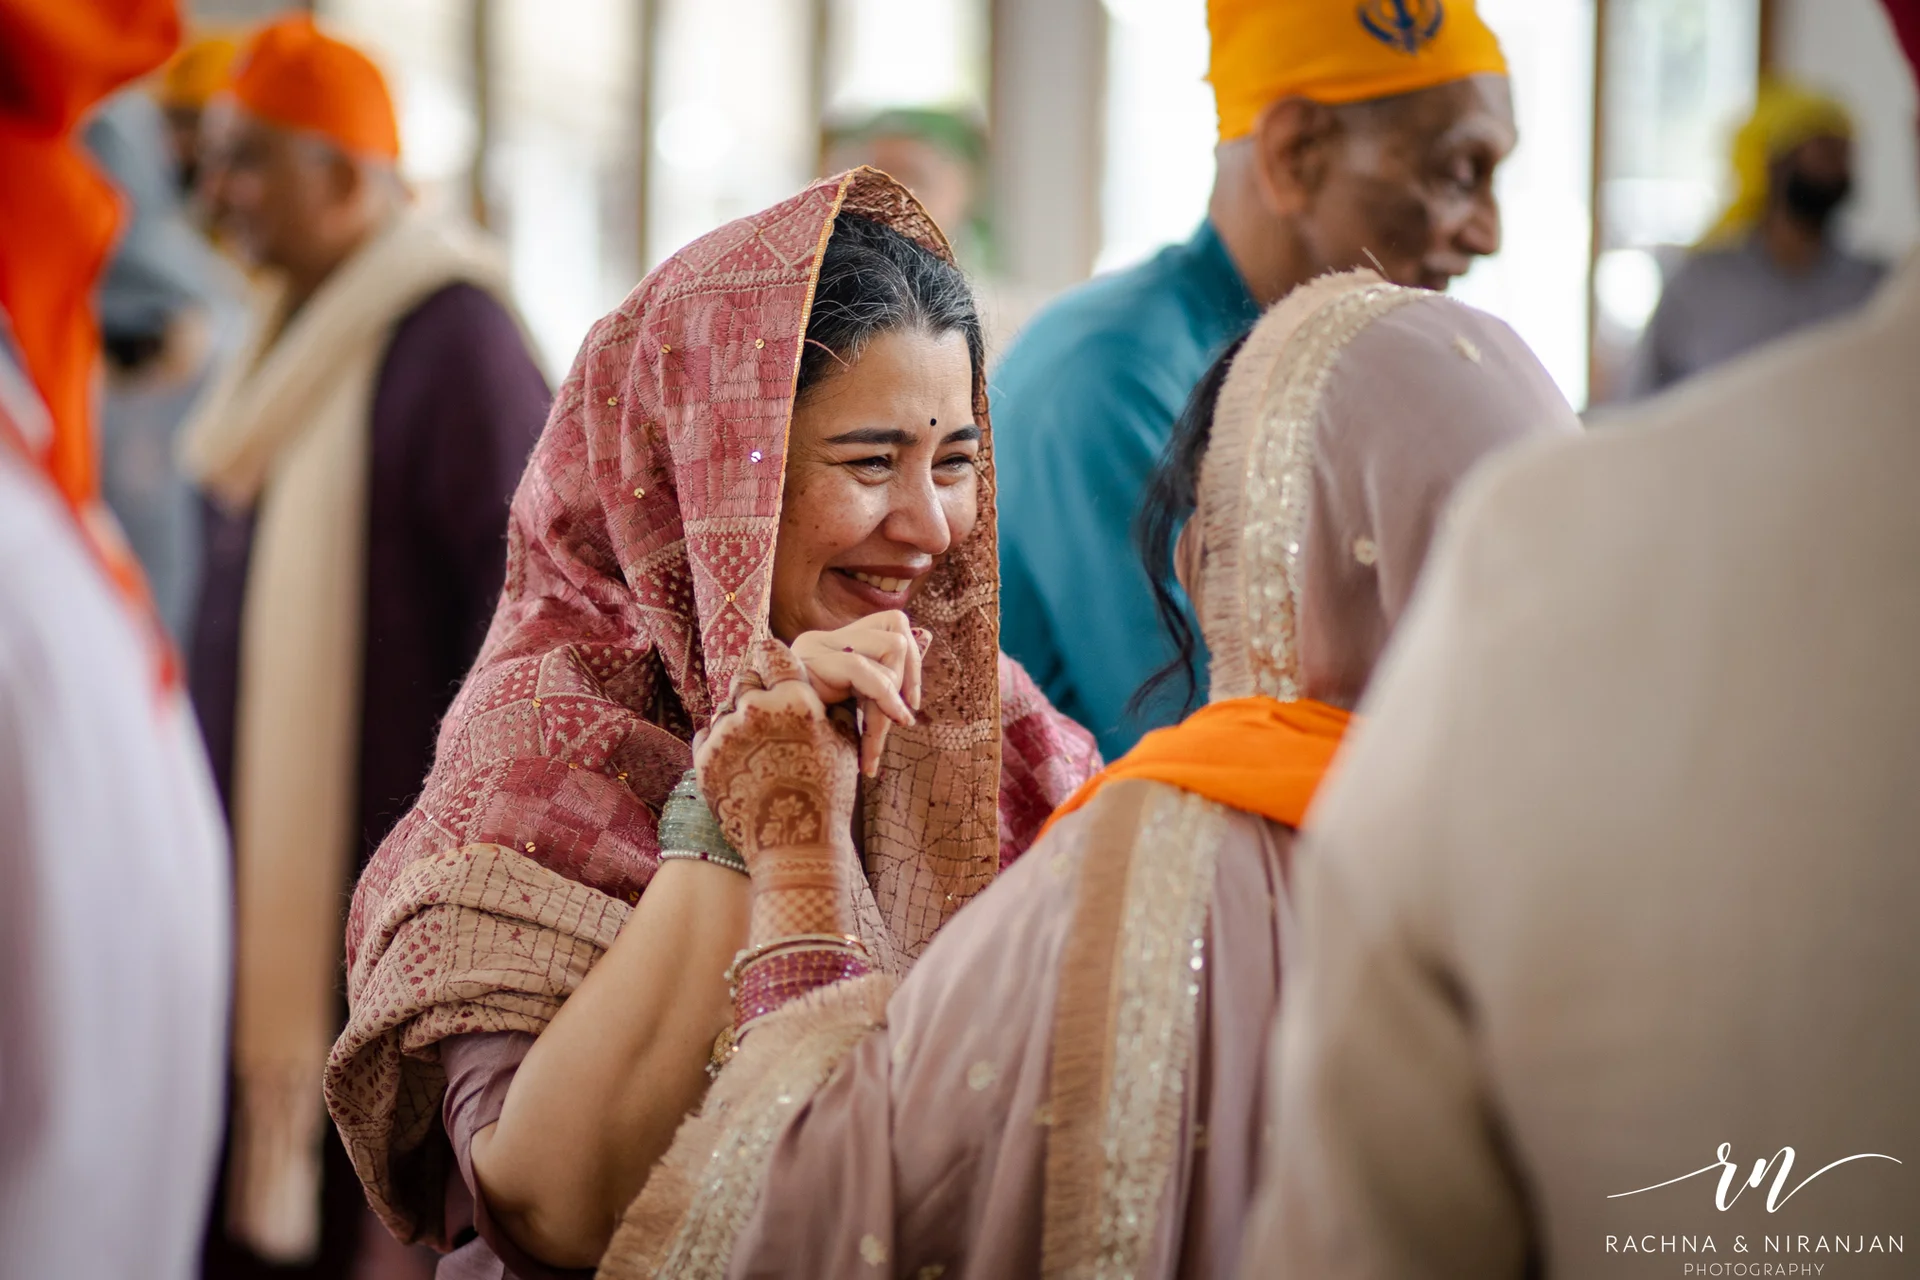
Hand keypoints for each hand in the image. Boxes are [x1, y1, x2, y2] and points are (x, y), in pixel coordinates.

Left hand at [696, 639, 859, 938]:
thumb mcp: (843, 744)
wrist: (795, 847)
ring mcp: (727, 734)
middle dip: (754, 688)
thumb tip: (825, 685)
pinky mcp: (705, 760)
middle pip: (745, 677)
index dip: (772, 656)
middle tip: (765, 706)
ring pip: (725, 708)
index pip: (773, 654)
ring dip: (737, 717)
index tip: (770, 658)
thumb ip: (828, 707)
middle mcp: (757, 709)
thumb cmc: (828, 795)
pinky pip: (707, 735)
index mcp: (795, 699)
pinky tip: (740, 760)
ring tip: (755, 744)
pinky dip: (720, 742)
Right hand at [789, 611, 929, 776]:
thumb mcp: (857, 711)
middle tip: (895, 725)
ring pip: (889, 647)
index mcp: (832, 646)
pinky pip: (861, 669)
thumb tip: (927, 637)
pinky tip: (882, 734)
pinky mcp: (806, 664)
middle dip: (907, 683)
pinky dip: (884, 699)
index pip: (893, 622)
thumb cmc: (811, 743)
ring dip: (892, 697)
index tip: (910, 706)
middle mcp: (821, 640)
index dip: (914, 663)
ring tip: (873, 741)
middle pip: (896, 633)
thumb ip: (887, 680)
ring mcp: (813, 648)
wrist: (768, 764)